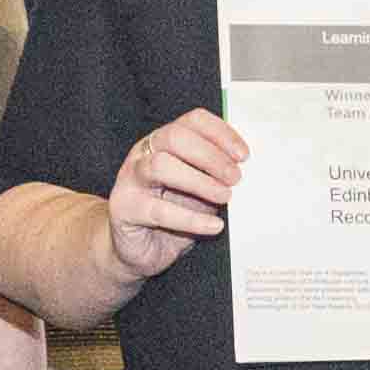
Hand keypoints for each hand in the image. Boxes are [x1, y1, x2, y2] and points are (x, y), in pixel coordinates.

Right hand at [103, 111, 248, 282]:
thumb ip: (216, 176)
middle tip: (235, 178)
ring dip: (199, 181)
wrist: (138, 249)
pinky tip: (213, 226)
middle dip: (210, 156)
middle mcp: (144, 153)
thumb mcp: (200, 191)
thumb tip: (245, 171)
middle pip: (174, 136)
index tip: (243, 155)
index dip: (221, 133)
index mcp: (164, 141)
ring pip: (160, 165)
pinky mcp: (124, 208)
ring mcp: (130, 179)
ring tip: (224, 197)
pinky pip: (158, 211)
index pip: (193, 121)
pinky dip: (192, 219)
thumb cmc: (172, 214)